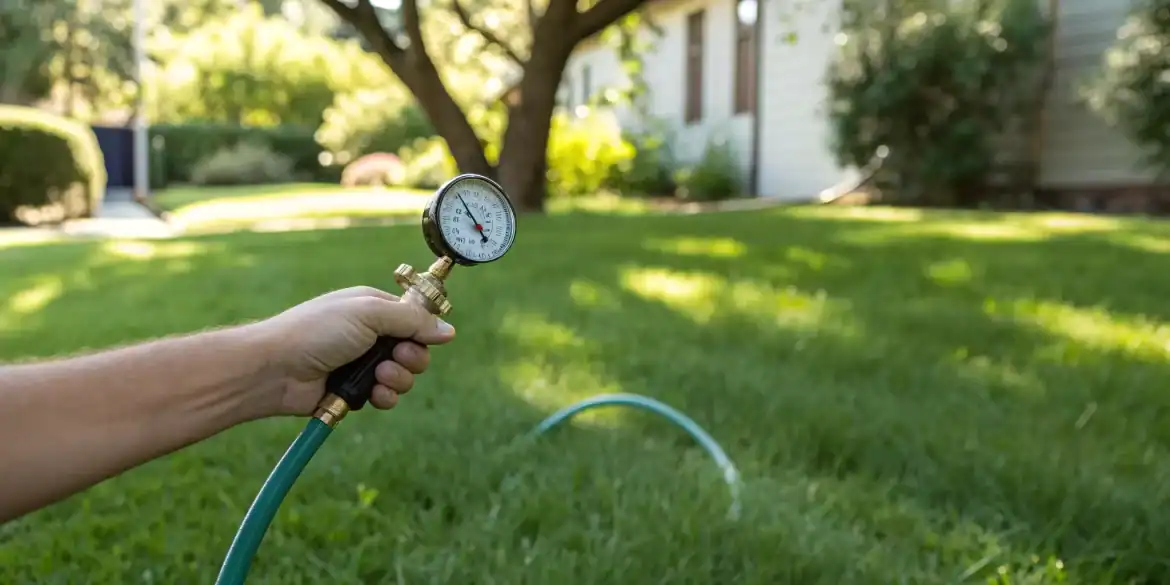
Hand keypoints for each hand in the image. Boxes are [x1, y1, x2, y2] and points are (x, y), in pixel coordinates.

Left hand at [256, 286, 455, 416]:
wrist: (275, 368)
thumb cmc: (317, 331)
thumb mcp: (368, 313)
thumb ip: (411, 321)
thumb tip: (449, 331)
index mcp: (374, 309)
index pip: (415, 319)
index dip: (423, 332)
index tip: (424, 339)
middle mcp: (370, 335)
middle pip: (415, 351)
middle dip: (412, 359)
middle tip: (396, 359)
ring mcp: (362, 364)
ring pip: (403, 377)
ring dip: (398, 380)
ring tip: (379, 379)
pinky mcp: (355, 391)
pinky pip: (386, 397)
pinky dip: (385, 398)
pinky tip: (373, 396)